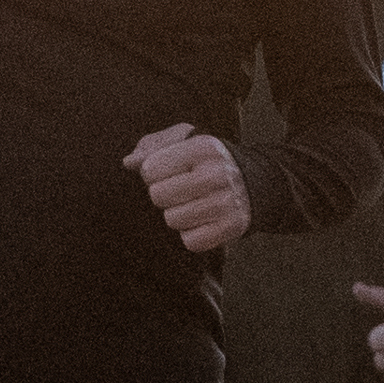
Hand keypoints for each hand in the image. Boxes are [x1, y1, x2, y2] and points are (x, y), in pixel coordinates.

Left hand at [129, 124, 248, 251]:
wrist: (254, 183)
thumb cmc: (208, 161)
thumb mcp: (186, 141)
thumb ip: (154, 146)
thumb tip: (130, 162)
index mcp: (202, 147)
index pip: (150, 169)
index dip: (152, 174)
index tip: (167, 173)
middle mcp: (216, 174)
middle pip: (158, 196)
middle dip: (164, 195)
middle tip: (180, 191)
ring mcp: (225, 203)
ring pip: (172, 220)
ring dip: (177, 215)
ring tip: (192, 205)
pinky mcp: (231, 228)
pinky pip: (191, 241)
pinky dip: (192, 235)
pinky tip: (202, 221)